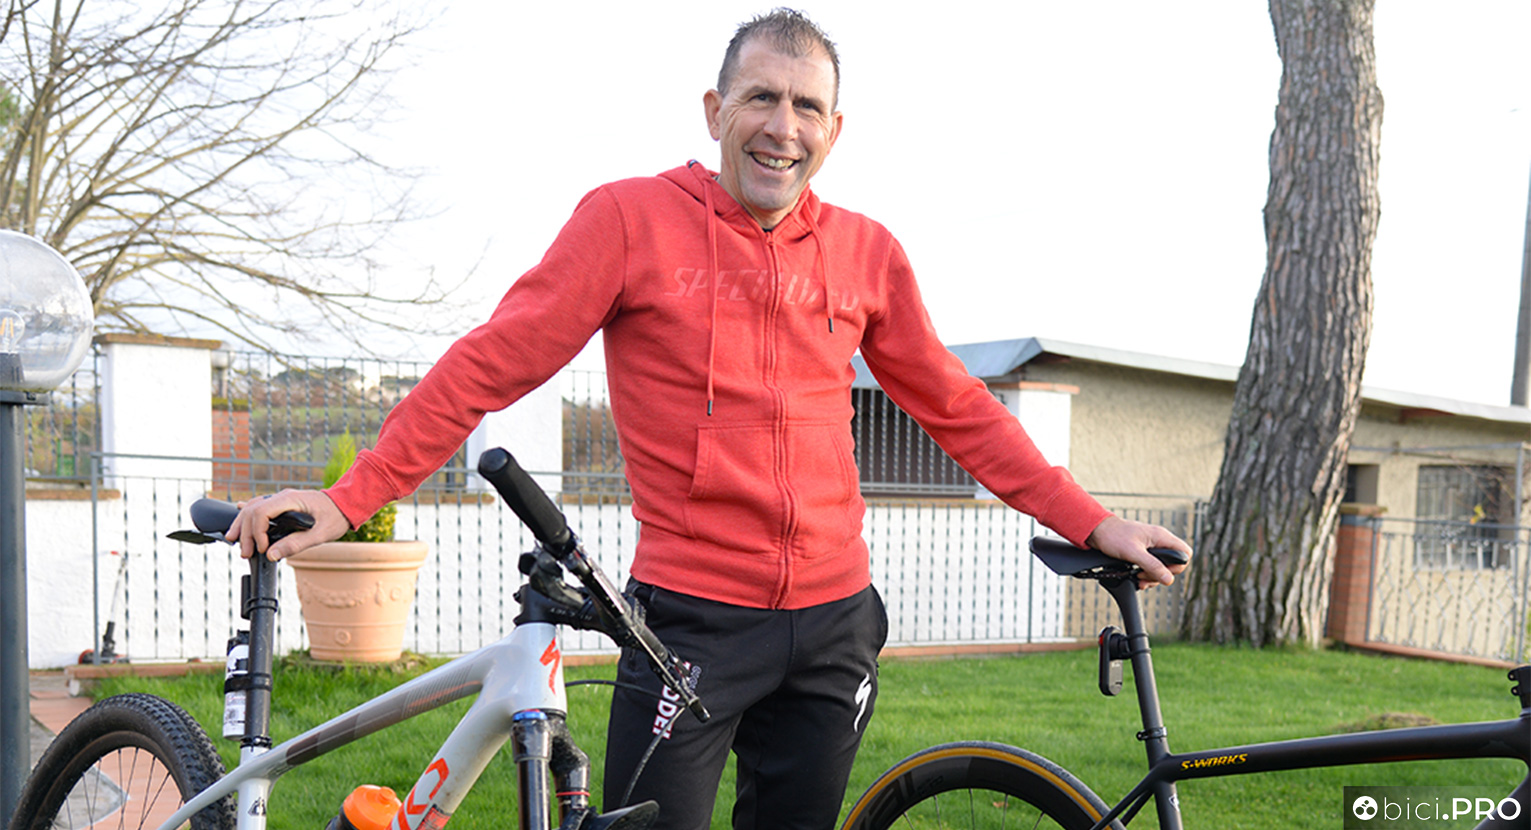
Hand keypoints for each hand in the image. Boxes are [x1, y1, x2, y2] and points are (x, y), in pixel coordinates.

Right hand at [226, 489, 350, 560]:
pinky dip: (248, 516)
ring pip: (252, 508)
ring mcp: (282, 499)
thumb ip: (296, 544)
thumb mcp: (320, 534)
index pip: (261, 512)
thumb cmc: (337, 516)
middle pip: (252, 510)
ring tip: (234, 540)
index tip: (264, 549)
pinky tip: (238, 519)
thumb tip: (271, 555)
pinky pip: (259, 507)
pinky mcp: (283, 505)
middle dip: (245, 532)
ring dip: (242, 524)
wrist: (347, 504)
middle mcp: (283, 496)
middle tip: (245, 552)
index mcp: (291, 499)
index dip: (257, 532)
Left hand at [1086, 515, 1192, 587]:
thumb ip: (1152, 565)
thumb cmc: (1113, 535)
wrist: (1096, 531)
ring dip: (1151, 576)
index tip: (1162, 572)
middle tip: (1144, 576)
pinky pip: (1150, 566)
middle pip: (1172, 563)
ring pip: (1161, 567)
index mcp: (1161, 537)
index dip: (1178, 566)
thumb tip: (1168, 579)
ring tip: (1138, 578)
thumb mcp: (1133, 553)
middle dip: (1160, 574)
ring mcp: (1150, 547)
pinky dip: (1145, 574)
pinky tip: (1136, 577)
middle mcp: (1158, 541)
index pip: (1184, 553)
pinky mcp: (1141, 552)